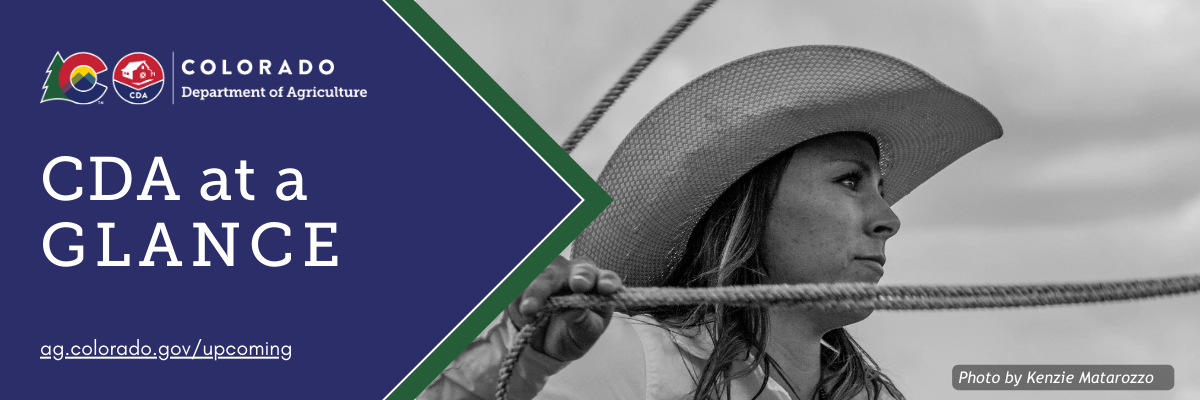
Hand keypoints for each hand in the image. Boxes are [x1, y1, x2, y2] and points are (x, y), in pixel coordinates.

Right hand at [505, 256, 622, 361]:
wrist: (540, 344)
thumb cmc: (570, 336)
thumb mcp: (581, 338)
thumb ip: (583, 324)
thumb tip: (577, 310)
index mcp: (598, 288)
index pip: (607, 279)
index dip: (608, 281)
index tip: (606, 289)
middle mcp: (578, 274)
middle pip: (581, 268)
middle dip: (579, 276)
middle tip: (578, 285)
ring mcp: (554, 272)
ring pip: (548, 273)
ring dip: (538, 290)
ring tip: (529, 310)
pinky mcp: (530, 275)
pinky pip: (524, 278)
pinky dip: (521, 293)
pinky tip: (521, 307)